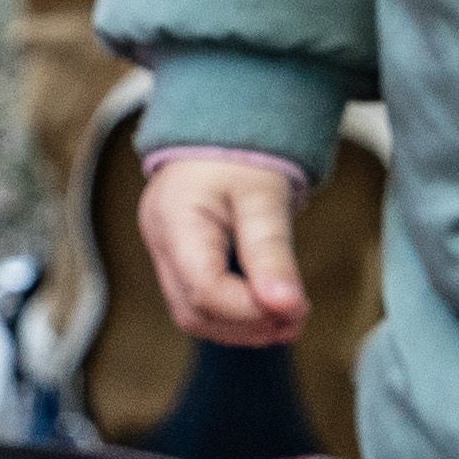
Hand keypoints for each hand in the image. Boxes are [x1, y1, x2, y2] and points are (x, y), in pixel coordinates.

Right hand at [141, 155, 312, 346]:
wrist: (222, 130)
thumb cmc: (241, 154)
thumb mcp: (264, 196)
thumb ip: (273, 253)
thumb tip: (288, 308)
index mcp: (175, 220)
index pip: (204, 290)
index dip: (250, 311)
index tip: (297, 309)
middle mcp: (160, 243)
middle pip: (194, 313)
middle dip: (248, 325)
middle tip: (297, 318)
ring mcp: (166, 257)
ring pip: (196, 317)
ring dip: (245, 328)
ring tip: (290, 317)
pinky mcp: (181, 264)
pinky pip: (203, 306)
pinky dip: (238, 317)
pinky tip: (271, 308)